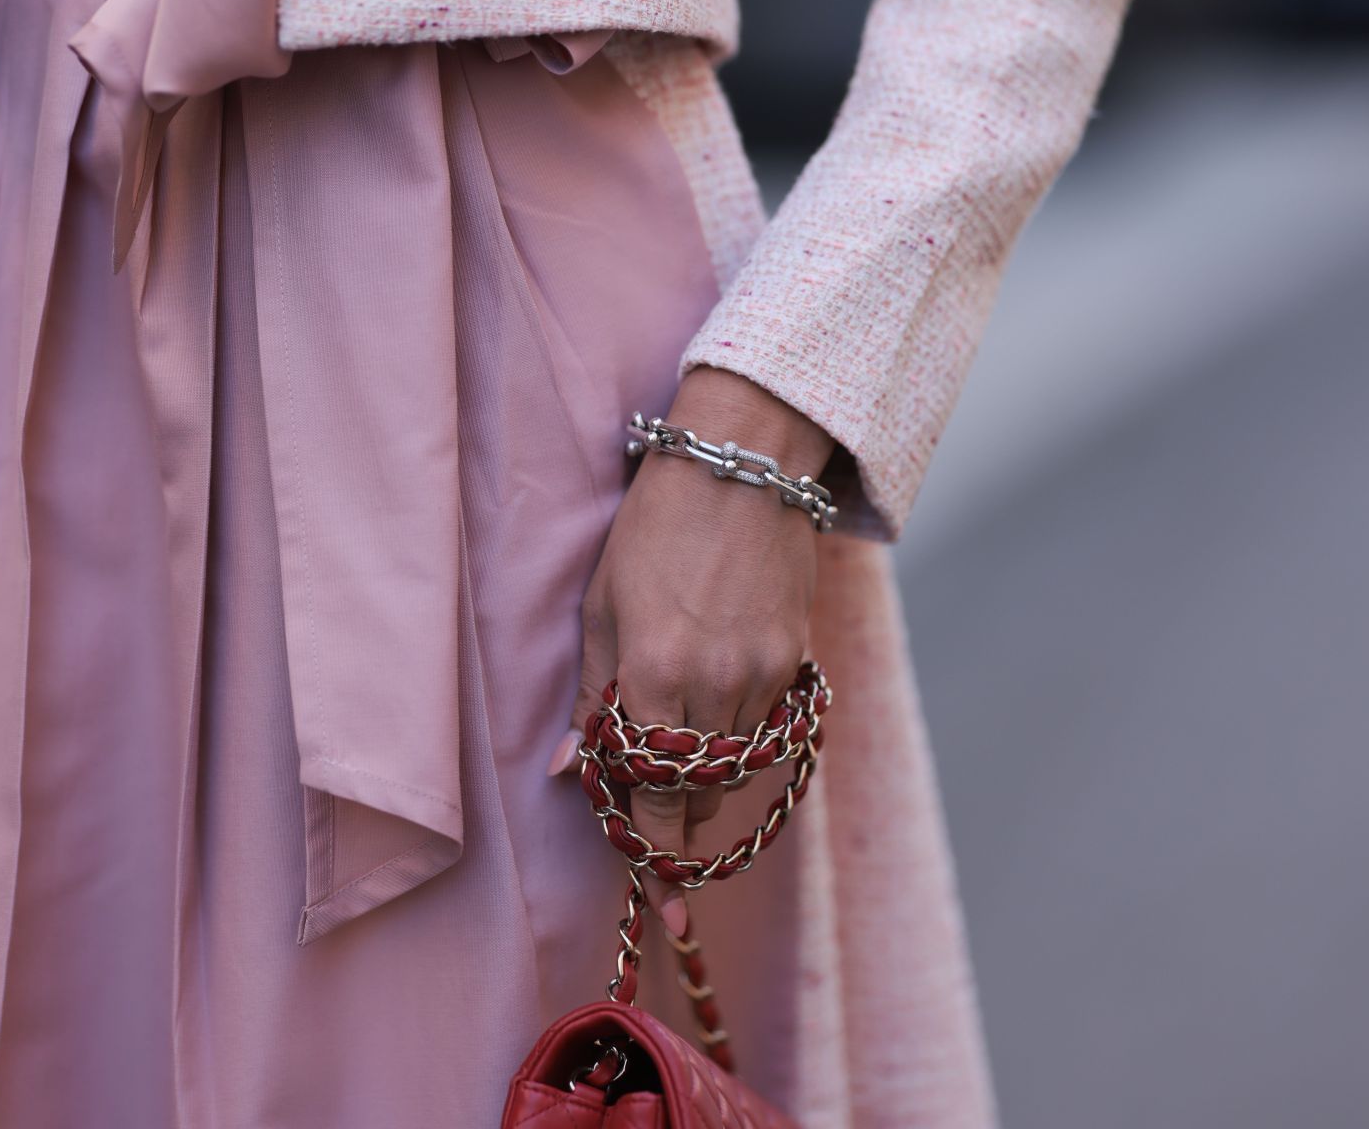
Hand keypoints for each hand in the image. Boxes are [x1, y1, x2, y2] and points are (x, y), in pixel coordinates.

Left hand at [551, 367, 835, 936]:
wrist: (744, 463)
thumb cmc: (654, 527)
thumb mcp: (601, 605)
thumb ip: (594, 696)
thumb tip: (573, 775)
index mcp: (655, 673)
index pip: (654, 796)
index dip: (650, 854)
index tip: (656, 905)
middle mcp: (718, 685)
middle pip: (697, 793)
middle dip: (669, 811)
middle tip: (645, 810)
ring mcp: (764, 673)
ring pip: (734, 765)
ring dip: (701, 770)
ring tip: (674, 738)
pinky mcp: (796, 657)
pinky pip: (767, 728)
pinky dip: (739, 736)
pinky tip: (716, 707)